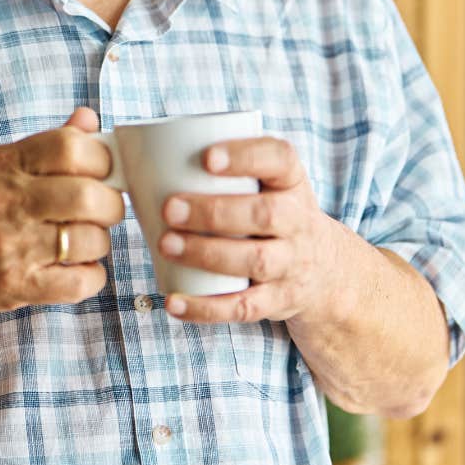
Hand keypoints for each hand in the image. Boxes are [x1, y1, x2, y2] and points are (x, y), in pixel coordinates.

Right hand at [0, 107, 125, 315]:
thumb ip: (41, 146)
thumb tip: (88, 119)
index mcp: (2, 164)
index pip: (71, 147)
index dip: (100, 158)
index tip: (102, 172)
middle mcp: (6, 201)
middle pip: (88, 196)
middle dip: (110, 204)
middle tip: (104, 210)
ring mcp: (10, 246)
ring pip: (90, 241)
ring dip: (98, 242)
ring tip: (83, 242)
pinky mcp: (15, 285)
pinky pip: (80, 282)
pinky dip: (91, 276)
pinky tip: (76, 269)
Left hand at [155, 137, 355, 324]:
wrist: (327, 270)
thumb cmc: (273, 214)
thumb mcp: (268, 185)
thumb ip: (223, 171)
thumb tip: (137, 160)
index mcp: (291, 182)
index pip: (280, 158)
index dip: (245, 157)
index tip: (207, 157)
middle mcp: (298, 221)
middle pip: (265, 214)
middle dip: (215, 212)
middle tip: (169, 208)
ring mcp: (292, 264)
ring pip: (256, 260)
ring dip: (207, 254)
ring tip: (165, 245)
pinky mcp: (279, 300)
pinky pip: (245, 308)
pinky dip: (207, 308)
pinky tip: (175, 302)